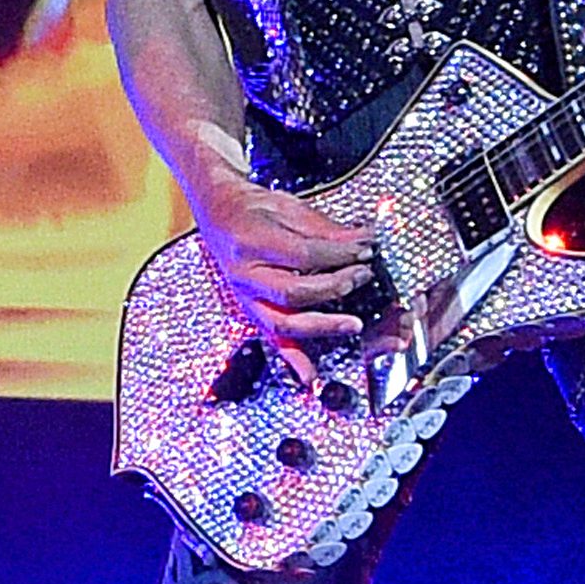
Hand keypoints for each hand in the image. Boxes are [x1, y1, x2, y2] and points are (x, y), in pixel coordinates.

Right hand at [190, 160, 373, 366]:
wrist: (218, 213)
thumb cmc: (251, 209)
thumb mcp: (289, 208)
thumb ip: (325, 230)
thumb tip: (363, 243)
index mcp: (252, 242)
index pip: (304, 255)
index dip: (340, 256)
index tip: (366, 252)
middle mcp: (244, 274)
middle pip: (294, 292)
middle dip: (334, 288)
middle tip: (361, 278)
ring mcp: (245, 297)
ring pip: (282, 322)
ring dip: (321, 326)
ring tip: (353, 323)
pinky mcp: (251, 310)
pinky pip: (272, 339)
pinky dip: (292, 359)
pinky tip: (310, 376)